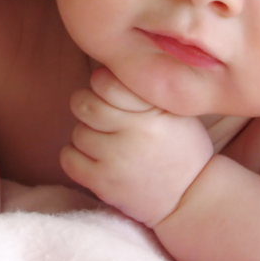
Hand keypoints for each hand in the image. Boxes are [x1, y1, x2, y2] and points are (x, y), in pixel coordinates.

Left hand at [60, 67, 213, 226]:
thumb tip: (112, 63)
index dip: (101, 82)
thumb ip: (147, 89)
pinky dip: (75, 154)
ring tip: (105, 138)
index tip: (109, 90)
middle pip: (84, 105)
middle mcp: (133, 134)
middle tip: (100, 112)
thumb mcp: (177, 111)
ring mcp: (116, 161)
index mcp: (152, 112)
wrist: (190, 197)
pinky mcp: (103, 184)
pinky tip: (93, 156)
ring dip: (86, 132)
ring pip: (77, 132)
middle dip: (87, 104)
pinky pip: (69, 158)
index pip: (105, 82)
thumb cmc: (183, 147)